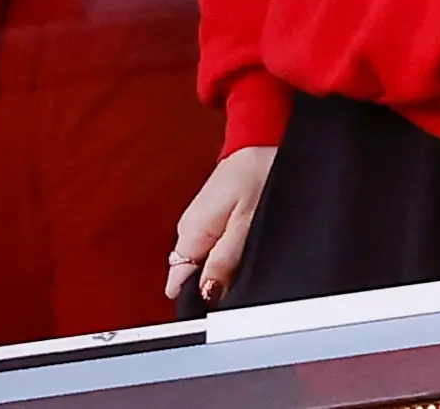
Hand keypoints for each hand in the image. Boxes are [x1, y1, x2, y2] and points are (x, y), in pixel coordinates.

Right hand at [165, 145, 275, 309]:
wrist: (261, 139)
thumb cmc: (258, 174)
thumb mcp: (247, 222)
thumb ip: (225, 259)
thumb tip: (207, 293)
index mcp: (191, 233)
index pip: (178, 282)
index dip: (200, 297)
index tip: (223, 299)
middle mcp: (187, 229)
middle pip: (190, 274)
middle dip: (214, 282)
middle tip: (244, 271)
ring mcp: (196, 222)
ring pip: (201, 260)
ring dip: (221, 264)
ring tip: (248, 251)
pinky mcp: (207, 217)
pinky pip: (209, 245)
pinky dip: (224, 249)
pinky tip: (243, 240)